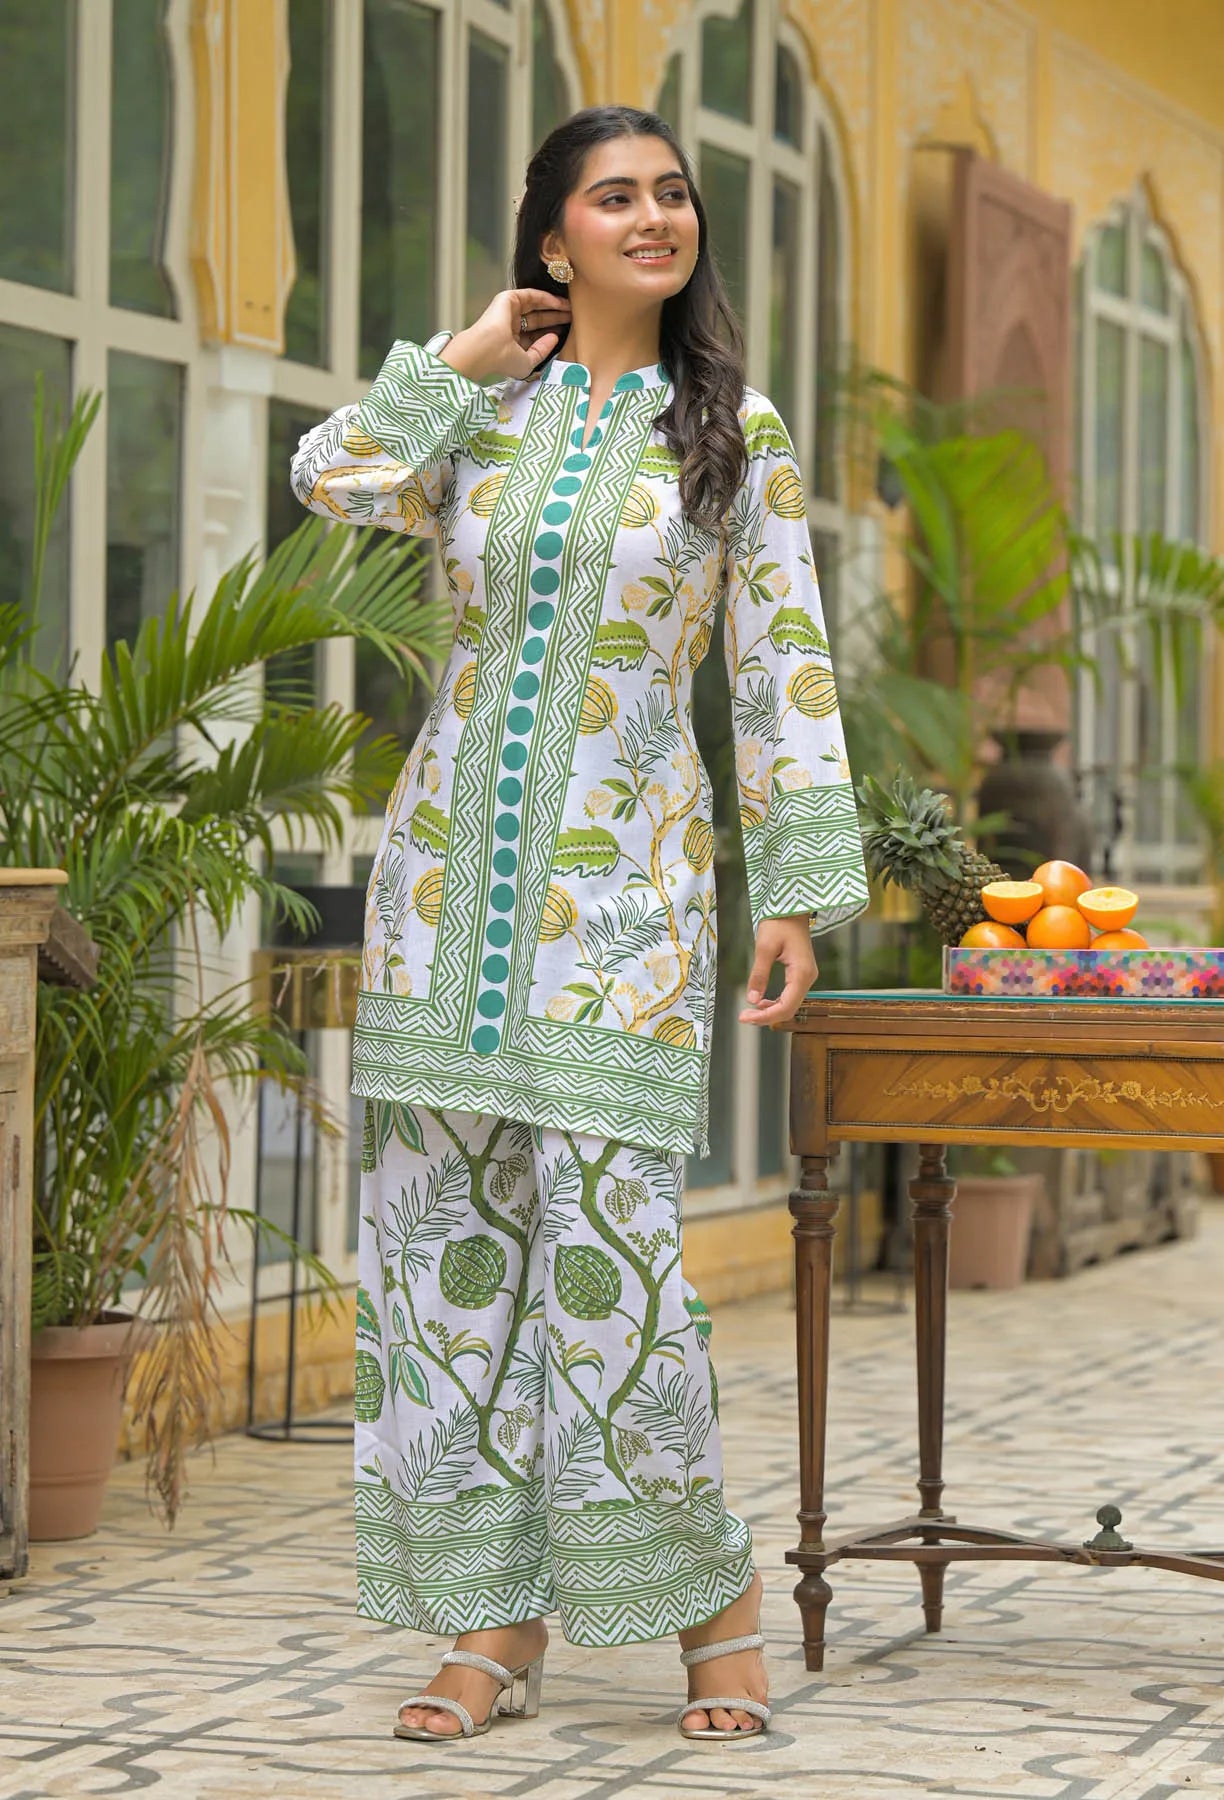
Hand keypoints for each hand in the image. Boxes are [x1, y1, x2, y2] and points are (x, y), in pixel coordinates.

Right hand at [441, 288, 572, 383]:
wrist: (486, 349)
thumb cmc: (503, 361)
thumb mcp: (528, 362)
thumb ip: (542, 351)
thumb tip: (554, 338)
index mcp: (512, 342)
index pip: (535, 334)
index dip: (551, 332)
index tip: (567, 332)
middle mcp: (510, 325)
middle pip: (538, 319)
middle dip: (555, 318)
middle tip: (573, 318)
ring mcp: (508, 311)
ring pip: (536, 305)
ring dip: (553, 306)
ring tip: (571, 309)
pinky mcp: (507, 299)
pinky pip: (531, 295)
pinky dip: (546, 298)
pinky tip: (560, 303)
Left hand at [738, 915, 816, 1026]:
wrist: (792, 908)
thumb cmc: (779, 923)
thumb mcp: (764, 948)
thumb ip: (759, 975)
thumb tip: (752, 999)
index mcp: (801, 973)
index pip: (786, 1006)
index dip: (765, 1017)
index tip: (745, 1017)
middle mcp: (808, 978)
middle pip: (789, 1009)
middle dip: (766, 1016)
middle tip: (744, 1017)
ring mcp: (806, 976)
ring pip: (790, 1004)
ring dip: (770, 1011)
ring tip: (750, 1011)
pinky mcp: (801, 974)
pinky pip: (790, 995)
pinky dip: (776, 1002)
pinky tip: (762, 1002)